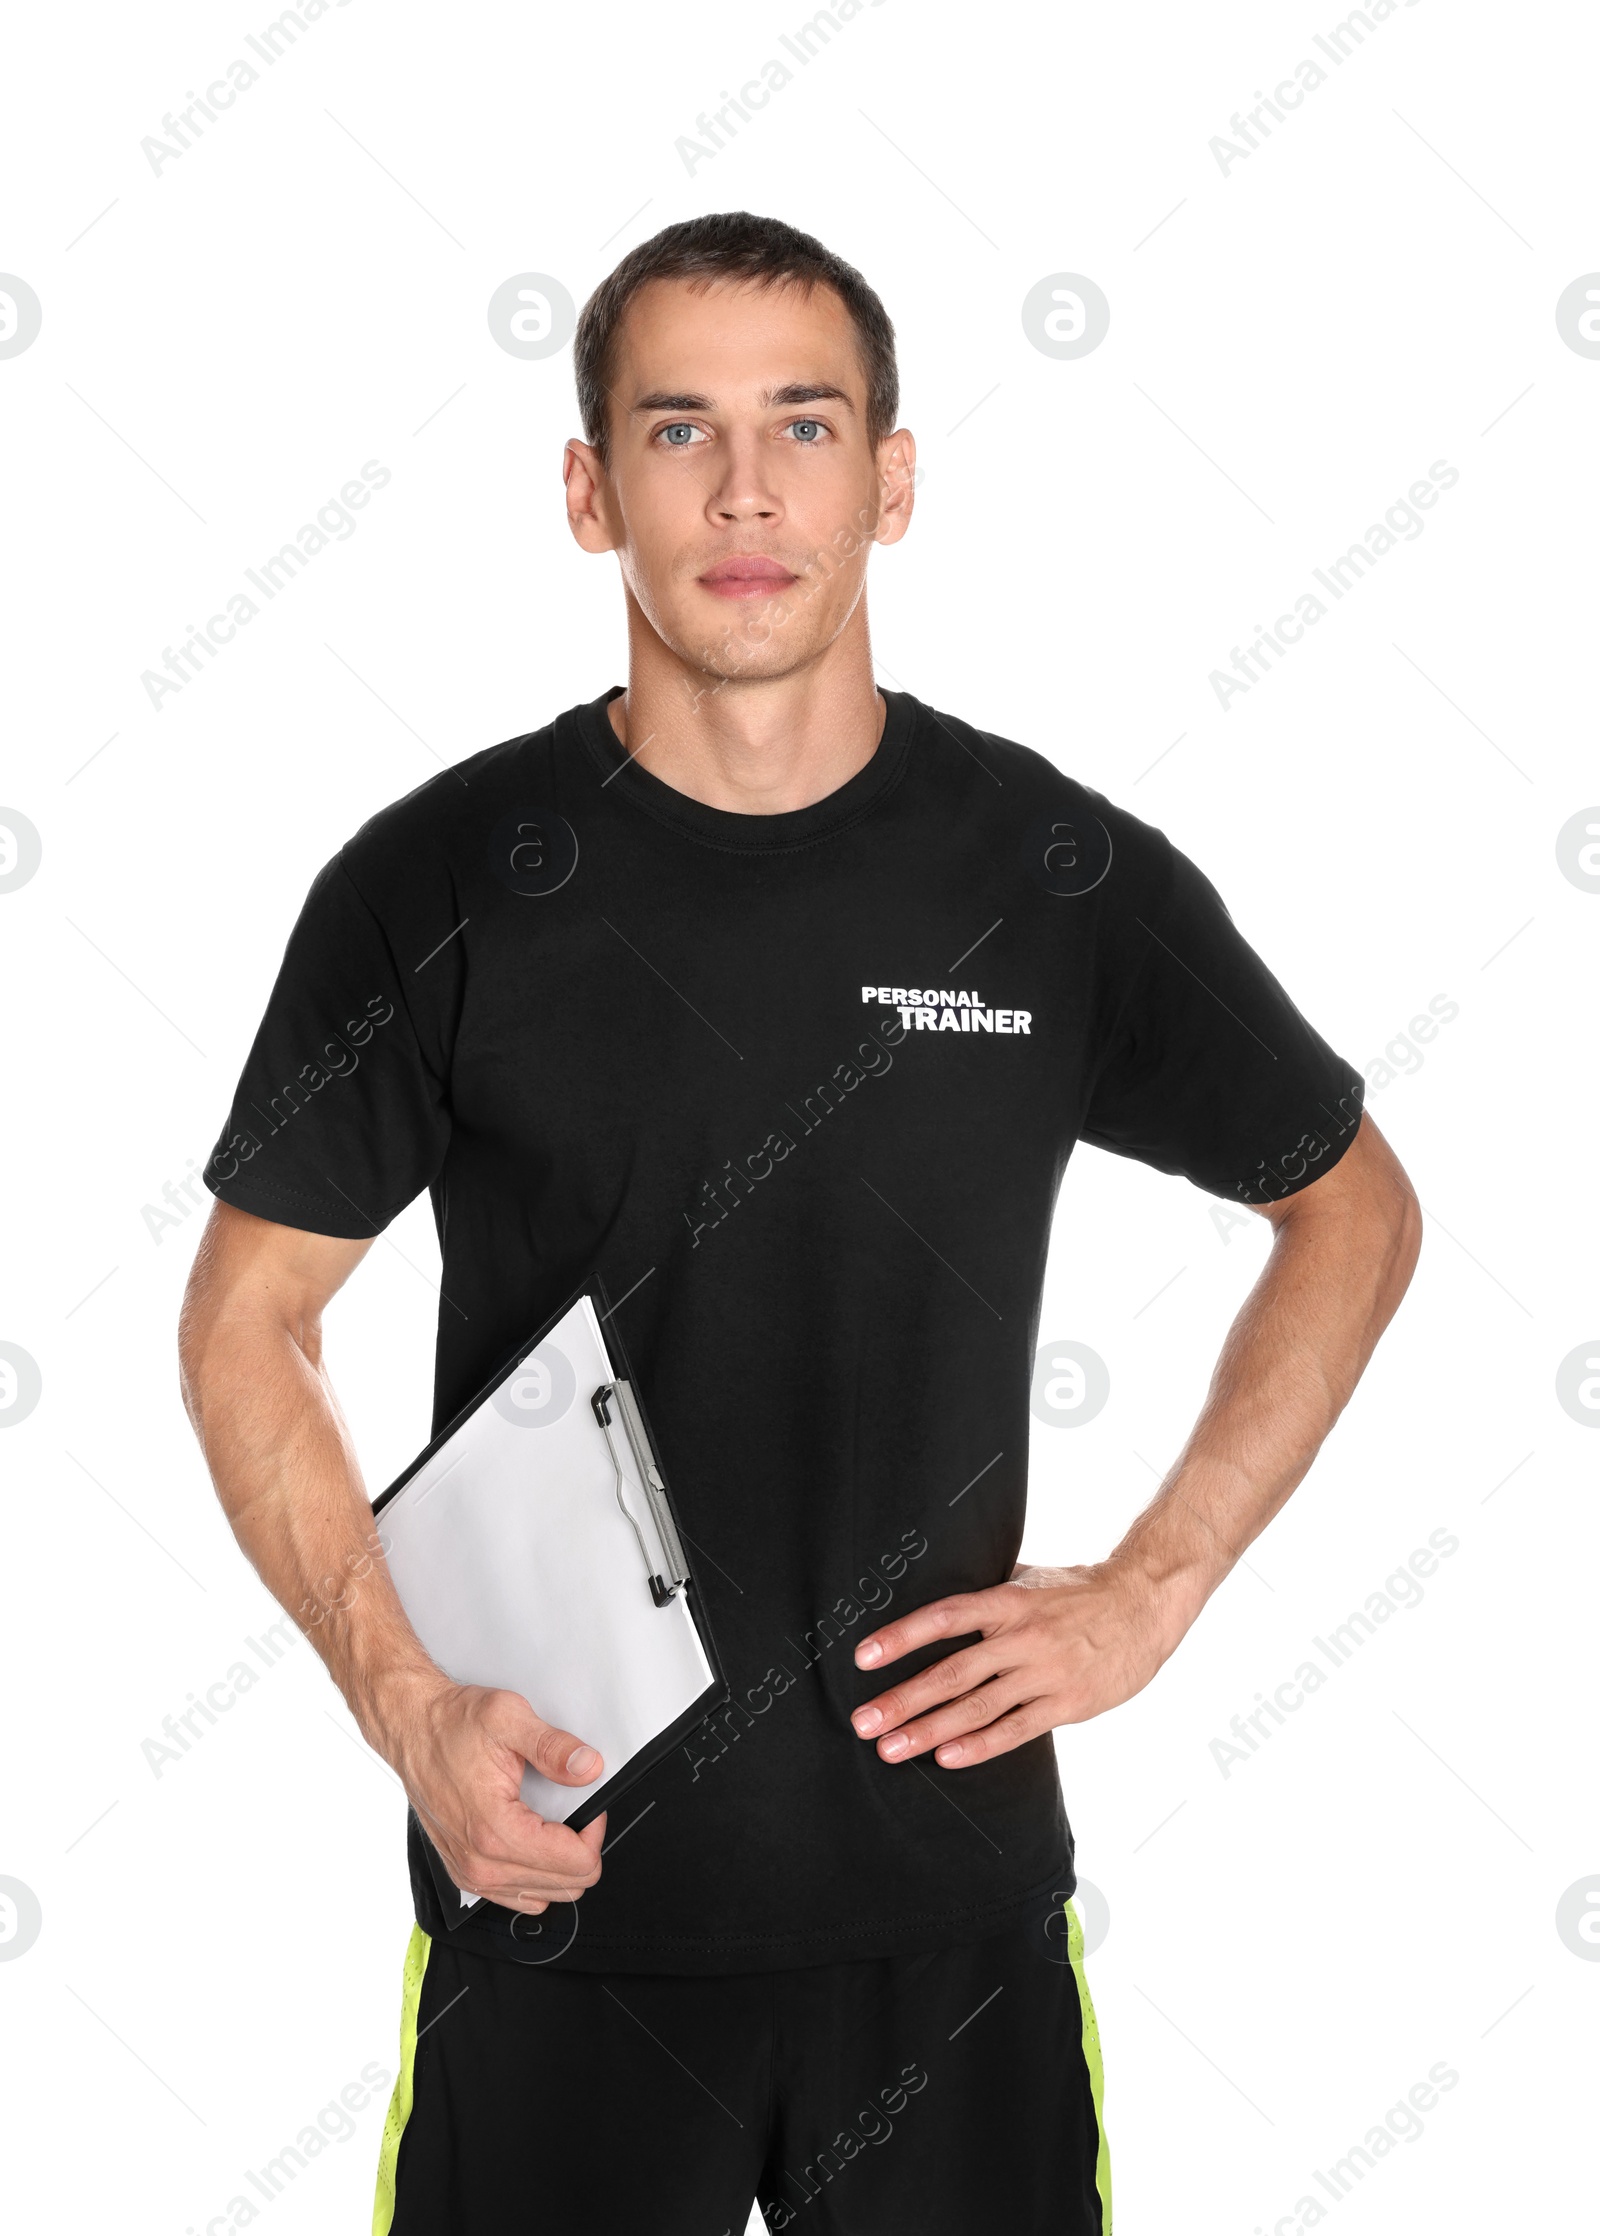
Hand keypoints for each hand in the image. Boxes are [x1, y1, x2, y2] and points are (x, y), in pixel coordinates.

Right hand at [388, 1677, 607, 1913]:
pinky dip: (537, 1877)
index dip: (593, 1832)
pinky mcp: (465, 1874)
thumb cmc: (452, 1726)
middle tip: (575, 1811)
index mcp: (495, 1829)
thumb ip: (554, 1747)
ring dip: (561, 1866)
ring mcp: (471, 1873)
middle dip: (582, 1849)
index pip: (575, 1863)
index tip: (589, 1806)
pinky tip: (535, 1843)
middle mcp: (481, 1862)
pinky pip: (518, 1897)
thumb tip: (588, 1767)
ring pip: (545, 1897)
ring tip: (555, 1825)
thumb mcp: (509, 1717)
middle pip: (567, 1886)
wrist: (413, 1731)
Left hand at [849, 1559, 1187, 1767]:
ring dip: (930, 1731)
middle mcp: (1022, 1636)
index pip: (944, 1617)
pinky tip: (947, 1759)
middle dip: (902, 1700)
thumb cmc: (1080, 1591)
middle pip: (952, 1673)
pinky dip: (980, 1746)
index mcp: (1008, 1600)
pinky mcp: (1068, 1704)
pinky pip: (1017, 1729)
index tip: (863, 1657)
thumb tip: (939, 1600)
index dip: (902, 1637)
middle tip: (863, 1722)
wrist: (1145, 1604)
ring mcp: (1045, 1673)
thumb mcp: (1031, 1580)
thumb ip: (989, 1596)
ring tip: (890, 1749)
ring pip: (977, 1707)